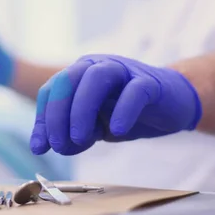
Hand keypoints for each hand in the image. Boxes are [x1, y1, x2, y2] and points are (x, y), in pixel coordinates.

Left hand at [30, 55, 201, 155]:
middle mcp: (98, 66)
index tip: (41, 147)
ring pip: (96, 78)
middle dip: (58, 114)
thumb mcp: (94, 126)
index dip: (42, 119)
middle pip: (69, 79)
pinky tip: (117, 130)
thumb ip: (71, 134)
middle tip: (60, 145)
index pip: (52, 90)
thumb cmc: (127, 112)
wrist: (173, 103)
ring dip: (82, 109)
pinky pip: (134, 91)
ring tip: (80, 138)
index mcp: (80, 74)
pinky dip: (123, 110)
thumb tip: (45, 146)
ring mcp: (124, 71)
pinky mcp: (150, 82)